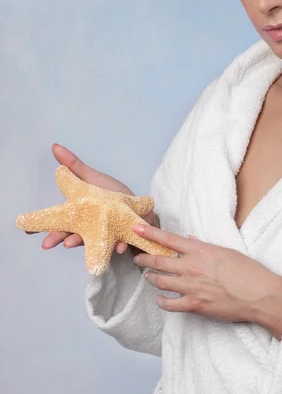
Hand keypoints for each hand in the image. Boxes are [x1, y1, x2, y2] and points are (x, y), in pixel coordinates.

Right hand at [26, 144, 159, 255]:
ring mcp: (106, 236)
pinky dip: (119, 246)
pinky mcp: (123, 239)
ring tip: (76, 243)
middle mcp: (91, 228)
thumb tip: (54, 146)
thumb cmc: (114, 195)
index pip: (60, 222)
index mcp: (82, 215)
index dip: (44, 226)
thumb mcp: (93, 178)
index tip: (28, 231)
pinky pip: (121, 245)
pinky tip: (119, 246)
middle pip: (72, 235)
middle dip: (60, 238)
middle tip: (47, 243)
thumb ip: (74, 166)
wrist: (141, 206)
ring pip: (94, 243)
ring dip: (86, 244)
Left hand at [131, 223, 281, 322]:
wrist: (259, 294)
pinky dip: (161, 301)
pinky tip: (159, 299)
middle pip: (159, 261)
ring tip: (148, 276)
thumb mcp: (226, 251)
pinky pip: (170, 304)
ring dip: (151, 278)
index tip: (136, 228)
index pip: (168, 239)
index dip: (150, 233)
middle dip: (144, 258)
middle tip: (137, 257)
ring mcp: (191, 287)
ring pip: (161, 281)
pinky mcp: (194, 305)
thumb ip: (204, 245)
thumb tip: (190, 239)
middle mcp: (191, 267)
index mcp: (200, 250)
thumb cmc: (247, 270)